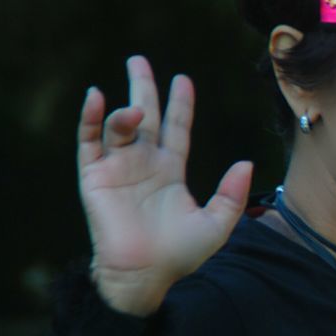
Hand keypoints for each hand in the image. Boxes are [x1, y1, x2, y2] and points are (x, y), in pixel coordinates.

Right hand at [78, 56, 252, 315]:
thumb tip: (247, 162)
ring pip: (119, 126)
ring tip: (135, 109)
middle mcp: (143, 165)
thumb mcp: (217, 223)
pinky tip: (95, 97)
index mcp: (170, 171)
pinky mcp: (94, 177)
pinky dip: (90, 118)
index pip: (176, 129)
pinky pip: (88, 141)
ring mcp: (118, 168)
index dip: (179, 104)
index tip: (183, 80)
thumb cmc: (180, 254)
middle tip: (138, 60)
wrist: (145, 275)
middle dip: (143, 89)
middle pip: (145, 117)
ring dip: (126, 111)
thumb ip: (233, 194)